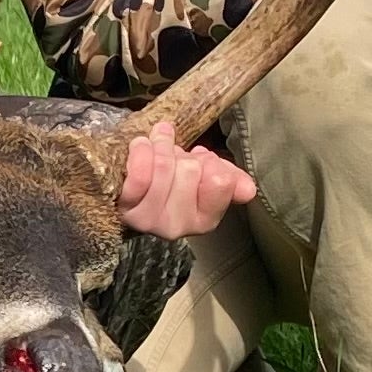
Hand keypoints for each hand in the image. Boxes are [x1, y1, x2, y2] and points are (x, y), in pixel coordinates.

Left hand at [116, 125, 255, 238]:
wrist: (124, 188)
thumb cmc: (167, 182)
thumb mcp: (202, 179)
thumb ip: (230, 181)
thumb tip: (248, 189)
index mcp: (203, 220)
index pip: (221, 183)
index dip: (212, 164)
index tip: (202, 160)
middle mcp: (176, 226)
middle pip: (191, 170)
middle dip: (184, 155)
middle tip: (175, 157)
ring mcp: (147, 218)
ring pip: (165, 167)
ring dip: (162, 146)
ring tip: (158, 146)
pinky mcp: (124, 205)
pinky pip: (139, 174)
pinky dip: (141, 151)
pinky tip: (142, 145)